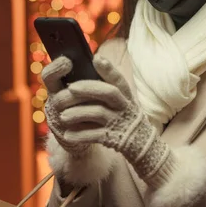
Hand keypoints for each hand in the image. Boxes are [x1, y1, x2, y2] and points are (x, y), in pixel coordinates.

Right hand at [42, 56, 90, 156]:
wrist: (93, 133)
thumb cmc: (96, 104)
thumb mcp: (97, 88)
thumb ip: (96, 75)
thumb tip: (98, 58)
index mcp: (58, 88)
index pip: (49, 76)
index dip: (55, 68)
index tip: (68, 61)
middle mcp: (55, 103)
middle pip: (58, 96)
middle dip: (75, 92)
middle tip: (85, 86)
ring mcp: (59, 121)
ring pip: (66, 114)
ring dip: (83, 108)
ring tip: (101, 104)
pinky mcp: (66, 137)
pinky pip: (74, 131)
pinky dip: (87, 126)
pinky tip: (100, 124)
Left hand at [60, 56, 172, 187]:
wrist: (143, 147)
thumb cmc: (126, 120)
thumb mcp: (124, 103)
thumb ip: (110, 90)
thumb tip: (92, 68)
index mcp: (126, 97)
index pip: (119, 80)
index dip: (109, 69)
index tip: (97, 59)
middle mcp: (125, 107)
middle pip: (109, 93)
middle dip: (89, 88)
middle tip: (71, 87)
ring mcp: (120, 123)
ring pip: (99, 113)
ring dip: (79, 113)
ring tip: (62, 116)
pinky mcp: (114, 139)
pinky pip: (95, 135)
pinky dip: (81, 135)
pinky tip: (68, 134)